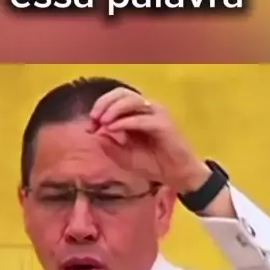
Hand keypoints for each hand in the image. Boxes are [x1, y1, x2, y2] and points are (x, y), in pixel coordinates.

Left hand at [89, 87, 209, 193]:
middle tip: (94, 118)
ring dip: (113, 109)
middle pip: (123, 93)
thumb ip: (110, 145)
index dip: (100, 107)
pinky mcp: (164, 124)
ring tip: (102, 121)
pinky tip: (113, 129)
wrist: (180, 176)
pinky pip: (141, 118)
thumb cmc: (155, 165)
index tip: (90, 126)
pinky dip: (125, 122)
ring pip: (132, 100)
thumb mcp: (125, 157)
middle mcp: (149, 108)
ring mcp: (158, 114)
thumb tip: (96, 132)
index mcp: (140, 112)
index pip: (117, 98)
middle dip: (104, 103)